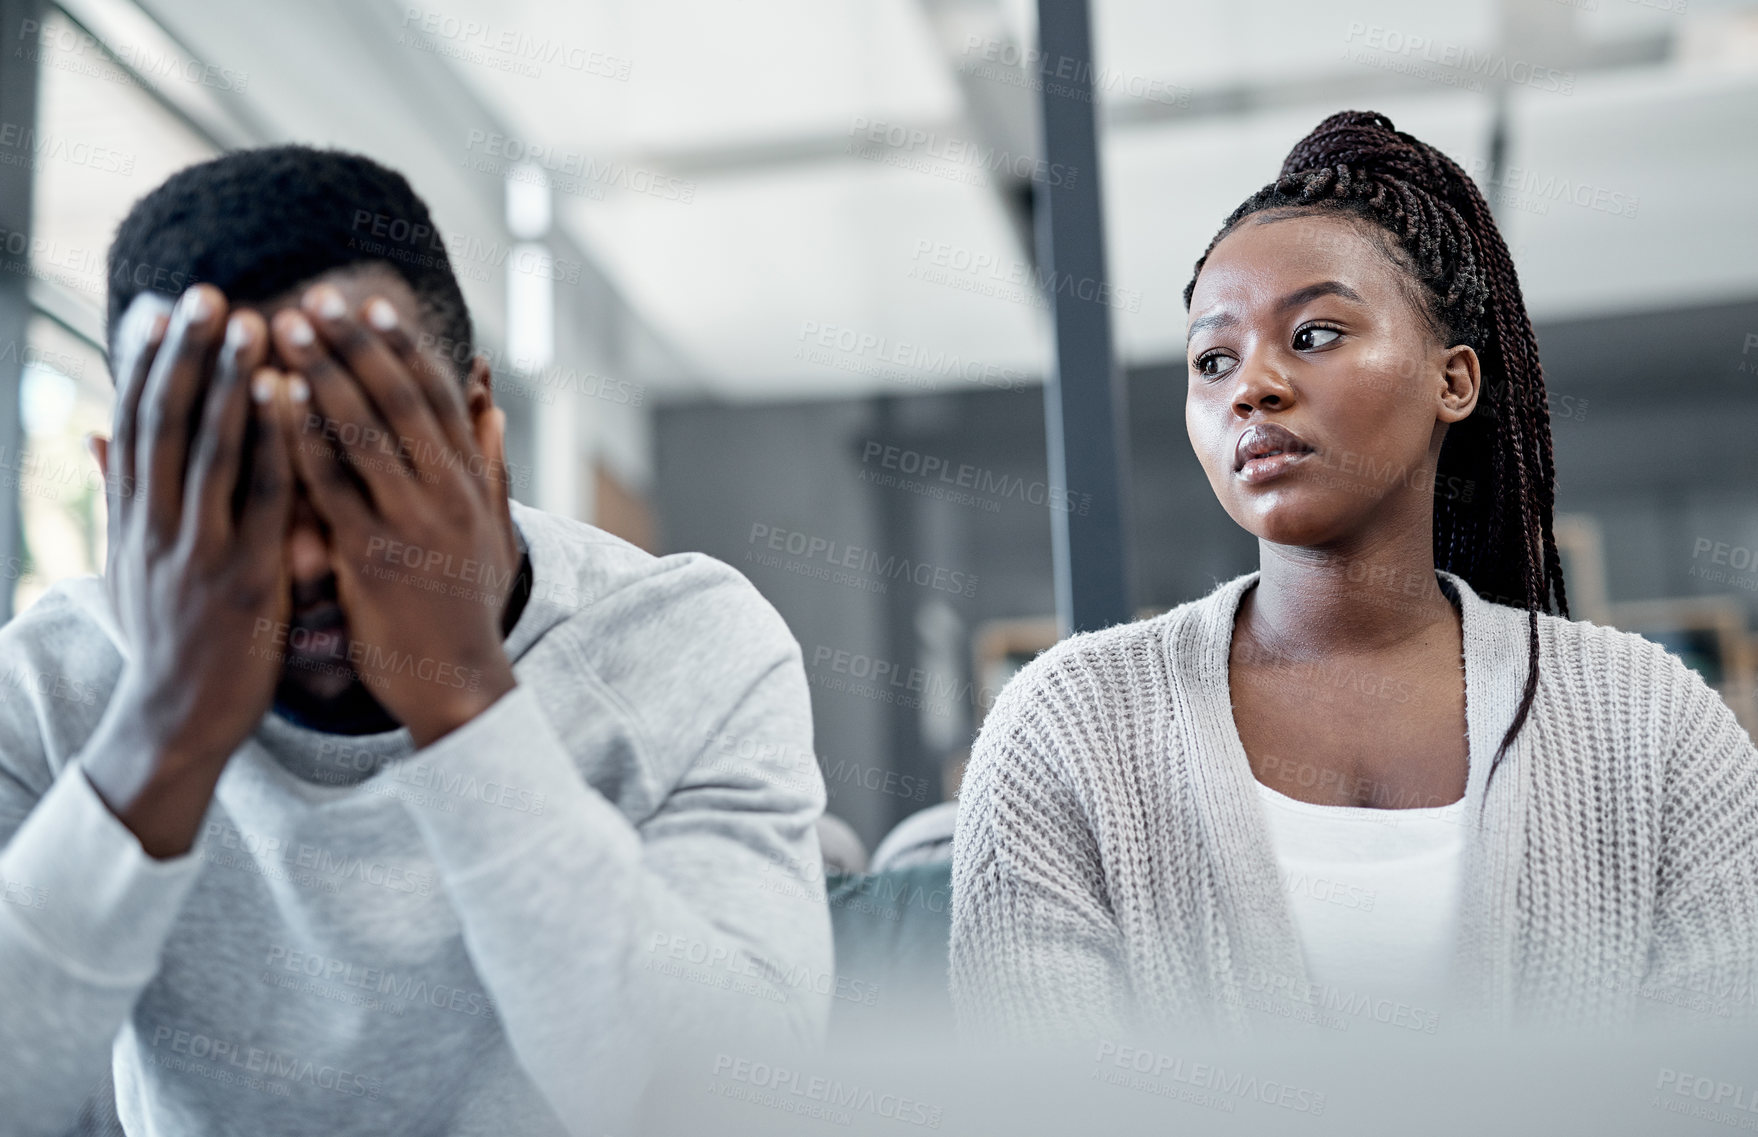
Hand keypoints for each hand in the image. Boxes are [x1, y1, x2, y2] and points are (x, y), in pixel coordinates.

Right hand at [82, 286, 298, 856]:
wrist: (175, 719)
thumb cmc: (168, 633)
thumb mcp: (130, 560)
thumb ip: (122, 494)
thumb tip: (95, 432)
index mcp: (132, 515)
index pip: (137, 419)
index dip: (148, 360)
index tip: (162, 305)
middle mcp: (156, 524)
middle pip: (168, 422)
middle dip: (188, 354)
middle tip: (207, 292)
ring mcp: (197, 551)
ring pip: (212, 451)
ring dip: (232, 384)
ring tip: (254, 324)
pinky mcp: (243, 579)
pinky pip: (263, 500)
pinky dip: (276, 445)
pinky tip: (291, 400)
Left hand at [271, 285, 518, 747]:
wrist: (459, 684)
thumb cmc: (467, 612)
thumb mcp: (495, 535)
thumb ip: (491, 468)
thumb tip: (492, 408)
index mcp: (472, 485)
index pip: (438, 400)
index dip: (404, 350)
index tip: (372, 307)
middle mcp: (447, 494)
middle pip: (399, 401)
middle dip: (355, 345)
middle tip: (316, 297)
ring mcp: (411, 522)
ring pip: (364, 432)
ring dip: (320, 373)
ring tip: (281, 329)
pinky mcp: (371, 555)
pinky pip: (330, 485)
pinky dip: (299, 438)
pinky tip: (269, 403)